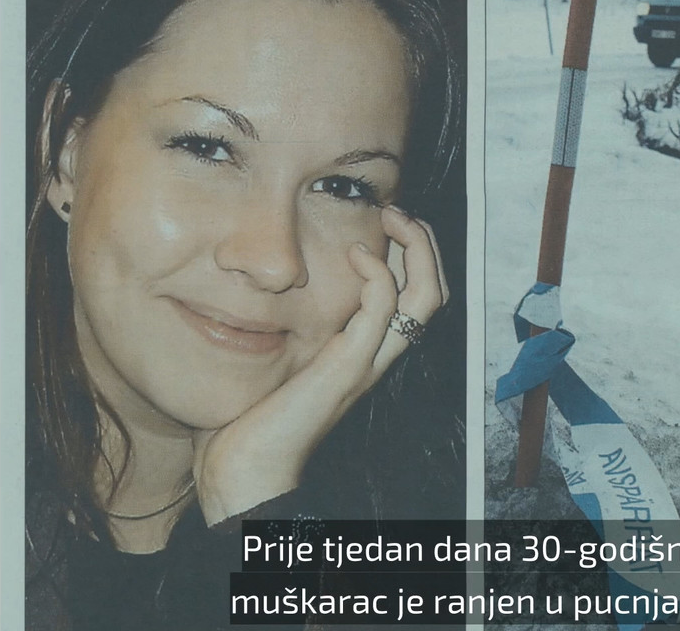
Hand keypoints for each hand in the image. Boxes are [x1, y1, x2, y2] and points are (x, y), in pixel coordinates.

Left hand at [191, 206, 448, 524]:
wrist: (245, 468)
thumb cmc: (251, 417)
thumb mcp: (279, 356)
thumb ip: (289, 323)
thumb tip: (264, 286)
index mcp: (367, 352)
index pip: (418, 295)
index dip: (415, 253)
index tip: (387, 221)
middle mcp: (379, 356)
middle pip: (434, 292)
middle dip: (425, 242)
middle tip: (398, 211)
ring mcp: (368, 362)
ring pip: (425, 298)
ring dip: (416, 248)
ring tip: (391, 219)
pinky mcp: (348, 366)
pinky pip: (383, 310)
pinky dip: (378, 273)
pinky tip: (356, 254)